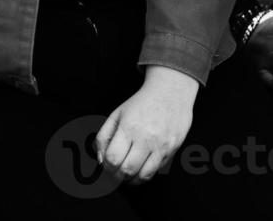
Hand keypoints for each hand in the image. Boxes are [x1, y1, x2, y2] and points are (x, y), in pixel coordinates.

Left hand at [95, 66, 197, 183]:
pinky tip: (140, 169)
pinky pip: (156, 171)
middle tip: (114, 173)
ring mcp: (161, 146)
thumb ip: (104, 136)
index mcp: (128, 127)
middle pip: (127, 170)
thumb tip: (101, 159)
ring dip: (131, 180)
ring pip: (143, 176)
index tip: (106, 165)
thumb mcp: (117, 114)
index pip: (113, 158)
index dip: (106, 166)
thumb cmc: (141, 104)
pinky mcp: (172, 150)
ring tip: (126, 174)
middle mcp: (146, 138)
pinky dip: (145, 175)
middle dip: (117, 176)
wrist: (170, 93)